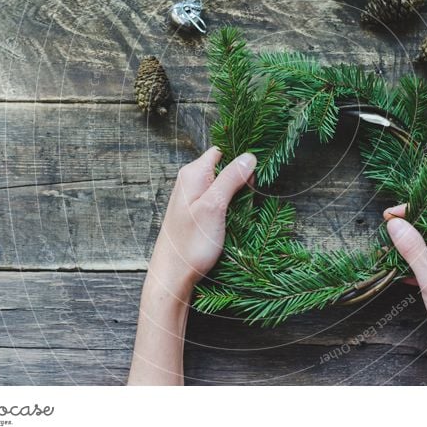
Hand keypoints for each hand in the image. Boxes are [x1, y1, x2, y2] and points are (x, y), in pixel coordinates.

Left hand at [151, 146, 256, 290]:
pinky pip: (218, 200)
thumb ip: (231, 178)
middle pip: (224, 167)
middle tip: (249, 197)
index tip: (253, 176)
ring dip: (237, 195)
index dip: (239, 159)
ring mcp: (193, 197)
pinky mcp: (197, 213)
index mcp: (193, 174)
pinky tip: (233, 219)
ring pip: (223, 185)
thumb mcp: (215, 206)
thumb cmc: (191, 243)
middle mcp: (191, 181)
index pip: (221, 151)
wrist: (173, 276)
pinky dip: (229, 207)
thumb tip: (249, 156)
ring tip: (241, 212)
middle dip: (241, 179)